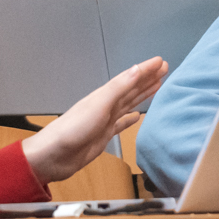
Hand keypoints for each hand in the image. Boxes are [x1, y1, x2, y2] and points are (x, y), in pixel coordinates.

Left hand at [21, 58, 168, 184]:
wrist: (53, 156)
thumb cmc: (74, 129)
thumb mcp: (98, 105)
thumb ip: (118, 88)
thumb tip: (137, 69)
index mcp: (104, 95)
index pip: (130, 78)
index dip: (145, 70)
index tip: (162, 62)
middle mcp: (106, 105)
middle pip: (131, 89)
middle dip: (147, 79)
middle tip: (165, 70)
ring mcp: (105, 121)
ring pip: (128, 104)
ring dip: (141, 95)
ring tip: (156, 86)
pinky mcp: (104, 136)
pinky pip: (121, 124)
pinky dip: (131, 119)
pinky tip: (137, 117)